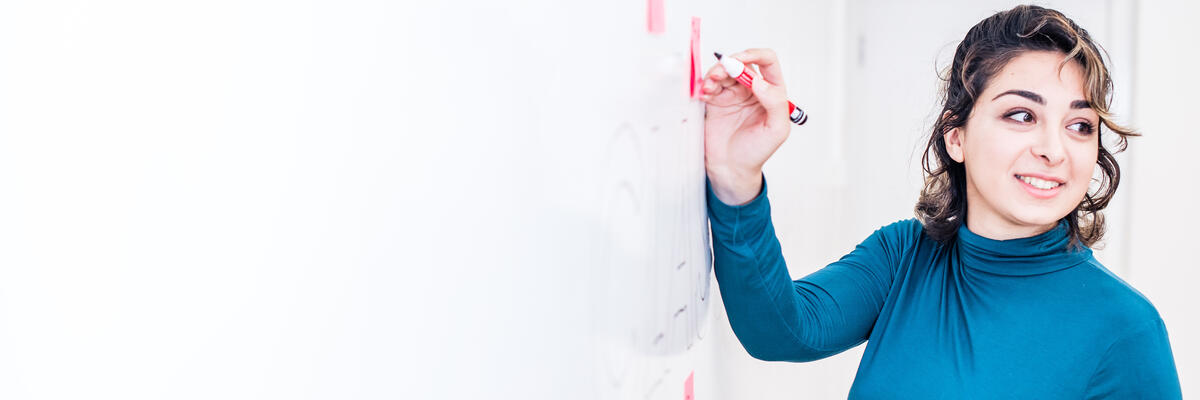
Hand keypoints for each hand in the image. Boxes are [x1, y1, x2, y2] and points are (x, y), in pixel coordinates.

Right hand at [700, 48, 791, 204]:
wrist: (732, 169)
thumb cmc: (757, 152)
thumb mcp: (777, 130)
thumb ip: (775, 103)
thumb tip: (759, 81)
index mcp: (772, 93)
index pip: (767, 62)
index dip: (755, 55)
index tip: (741, 61)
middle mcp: (753, 90)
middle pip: (742, 63)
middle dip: (730, 63)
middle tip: (720, 73)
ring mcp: (733, 94)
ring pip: (724, 71)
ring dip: (715, 73)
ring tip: (709, 84)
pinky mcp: (716, 101)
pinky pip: (710, 84)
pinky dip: (705, 84)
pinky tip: (704, 92)